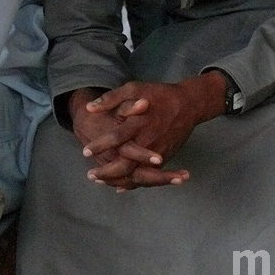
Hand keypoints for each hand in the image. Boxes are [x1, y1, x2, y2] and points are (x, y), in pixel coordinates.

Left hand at [78, 76, 223, 188]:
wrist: (188, 104)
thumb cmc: (158, 94)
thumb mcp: (133, 88)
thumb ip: (111, 98)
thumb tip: (89, 108)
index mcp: (138, 123)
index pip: (115, 138)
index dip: (99, 145)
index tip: (85, 152)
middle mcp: (148, 141)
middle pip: (126, 164)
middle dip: (107, 172)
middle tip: (91, 175)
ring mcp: (158, 152)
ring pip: (137, 174)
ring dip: (119, 180)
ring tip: (102, 182)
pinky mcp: (166, 157)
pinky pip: (149, 175)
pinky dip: (135, 182)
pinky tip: (121, 186)